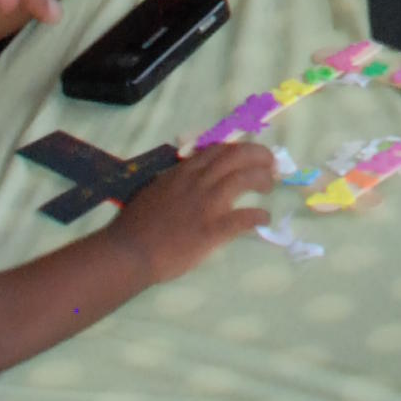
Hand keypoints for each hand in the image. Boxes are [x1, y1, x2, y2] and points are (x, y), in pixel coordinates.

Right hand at [111, 142, 276, 282]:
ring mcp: (206, 205)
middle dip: (259, 155)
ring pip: (244, 179)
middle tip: (271, 164)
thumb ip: (176, 181)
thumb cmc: (136, 225)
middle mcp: (197, 182)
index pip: (218, 149)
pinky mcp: (212, 230)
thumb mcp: (155, 190)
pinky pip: (243, 218)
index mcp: (183, 172)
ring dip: (262, 179)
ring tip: (269, 187)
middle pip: (237, 156)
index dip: (239, 148)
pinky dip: (258, 216)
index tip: (250, 153)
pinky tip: (264, 218)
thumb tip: (192, 177)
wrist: (129, 252)